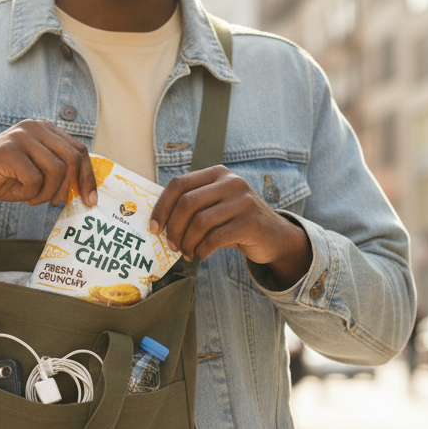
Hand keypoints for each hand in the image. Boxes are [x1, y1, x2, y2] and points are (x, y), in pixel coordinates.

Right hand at [0, 120, 97, 220]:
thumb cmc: (1, 178)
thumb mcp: (35, 172)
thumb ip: (58, 171)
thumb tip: (86, 189)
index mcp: (44, 129)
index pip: (79, 150)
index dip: (87, 177)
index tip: (90, 200)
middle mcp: (35, 127)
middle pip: (72, 159)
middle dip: (69, 187)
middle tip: (56, 203)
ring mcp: (21, 137)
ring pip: (56, 170)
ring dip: (47, 194)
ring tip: (33, 199)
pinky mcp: (8, 151)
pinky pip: (35, 179)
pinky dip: (31, 194)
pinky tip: (20, 195)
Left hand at [150, 168, 312, 286]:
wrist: (274, 237)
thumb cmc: (234, 223)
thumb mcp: (214, 207)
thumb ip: (191, 207)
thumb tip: (155, 221)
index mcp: (217, 173)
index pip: (179, 184)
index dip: (162, 207)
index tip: (153, 227)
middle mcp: (231, 182)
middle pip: (187, 203)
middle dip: (173, 228)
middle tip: (171, 246)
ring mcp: (243, 200)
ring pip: (200, 222)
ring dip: (187, 243)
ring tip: (186, 253)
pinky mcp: (251, 222)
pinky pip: (215, 238)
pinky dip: (202, 250)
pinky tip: (201, 255)